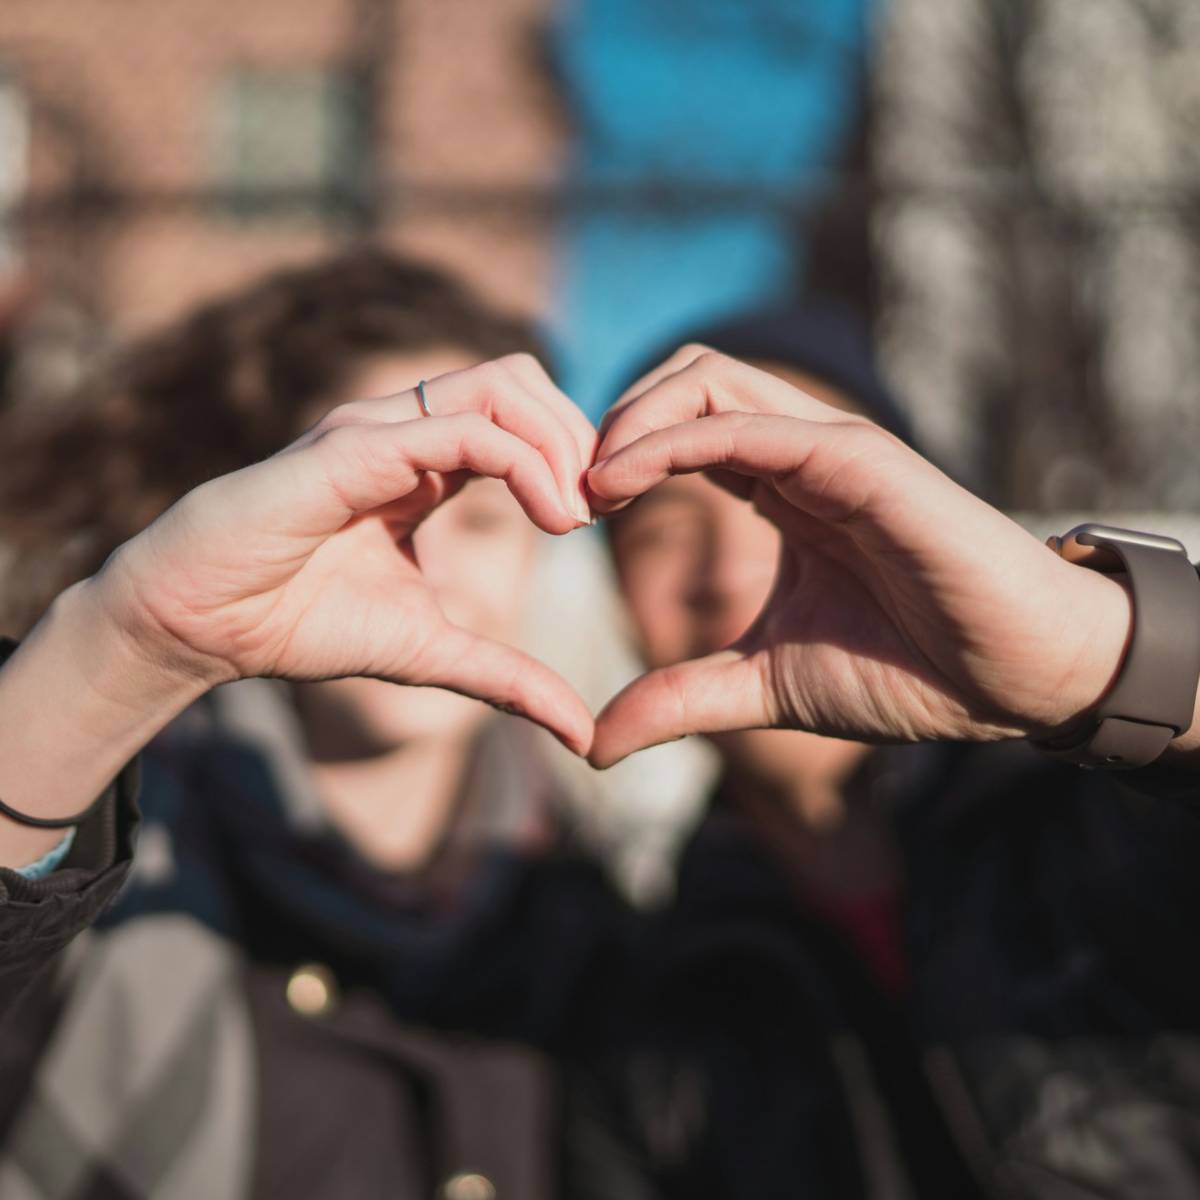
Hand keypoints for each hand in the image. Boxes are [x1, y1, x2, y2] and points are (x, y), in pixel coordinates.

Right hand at [90, 355, 596, 753]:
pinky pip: (459, 429)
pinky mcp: (351, 449)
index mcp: (424, 462)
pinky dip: (524, 463)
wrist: (201, 626)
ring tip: (577, 514)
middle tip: (603, 506)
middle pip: (522, 378)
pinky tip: (551, 520)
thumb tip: (582, 733)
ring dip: (559, 441)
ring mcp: (377, 430)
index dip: (575, 455)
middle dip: (579, 435)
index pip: (521, 416)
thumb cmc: (300, 623)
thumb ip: (508, 678)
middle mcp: (404, 430)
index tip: (605, 518)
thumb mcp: (431, 653)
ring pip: (500, 384)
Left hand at [587, 349, 1133, 767]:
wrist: (1013, 682)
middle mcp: (800, 453)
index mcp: (780, 489)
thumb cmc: (909, 671)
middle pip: (687, 379)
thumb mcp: (764, 685)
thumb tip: (593, 743)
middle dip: (612, 419)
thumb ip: (680, 698)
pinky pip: (750, 425)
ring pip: (710, 379)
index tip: (567, 514)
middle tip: (564, 489)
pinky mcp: (860, 461)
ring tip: (586, 485)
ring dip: (631, 418)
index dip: (614, 457)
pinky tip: (622, 483)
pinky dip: (673, 440)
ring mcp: (831, 448)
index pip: (680, 429)